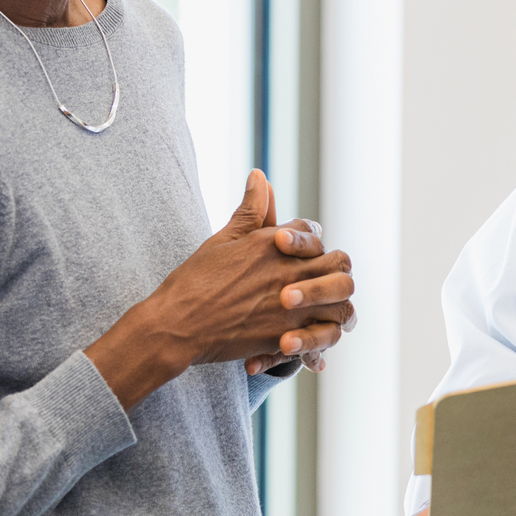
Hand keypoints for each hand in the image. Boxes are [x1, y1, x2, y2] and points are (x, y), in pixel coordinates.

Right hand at [87, 170, 354, 408]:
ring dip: (338, 303)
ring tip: (328, 309)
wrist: (175, 325)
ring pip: (341, 301)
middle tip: (325, 277)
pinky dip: (322, 338)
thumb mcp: (224, 238)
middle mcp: (289, 271)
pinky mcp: (287, 336)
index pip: (312, 230)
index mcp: (274, 243)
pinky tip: (312, 339)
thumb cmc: (194, 280)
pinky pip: (323, 335)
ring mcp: (291, 305)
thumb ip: (250, 210)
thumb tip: (260, 175)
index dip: (308, 238)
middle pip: (339, 262)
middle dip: (336, 268)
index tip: (301, 250)